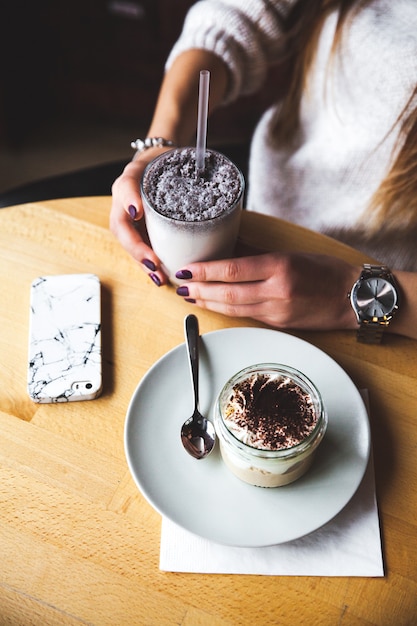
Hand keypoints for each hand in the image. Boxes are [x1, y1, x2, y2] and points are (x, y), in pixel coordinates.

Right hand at [110, 150, 171, 285]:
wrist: (161, 167)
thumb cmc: (161, 163)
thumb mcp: (163, 160)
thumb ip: (163, 171)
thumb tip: (144, 202)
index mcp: (127, 182)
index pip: (125, 189)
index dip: (129, 200)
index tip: (136, 211)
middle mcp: (123, 204)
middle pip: (124, 230)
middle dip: (138, 250)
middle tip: (154, 264)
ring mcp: (129, 220)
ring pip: (131, 244)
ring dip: (143, 263)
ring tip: (159, 278)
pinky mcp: (140, 232)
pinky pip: (141, 249)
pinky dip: (149, 264)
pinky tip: (160, 276)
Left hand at [175, 252, 359, 330]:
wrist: (354, 299)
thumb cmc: (327, 271)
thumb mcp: (293, 254)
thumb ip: (259, 255)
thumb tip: (228, 249)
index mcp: (279, 267)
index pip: (233, 270)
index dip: (205, 271)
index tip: (185, 269)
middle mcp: (276, 291)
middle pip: (227, 293)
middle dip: (199, 290)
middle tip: (178, 286)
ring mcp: (277, 311)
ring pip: (233, 308)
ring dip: (208, 303)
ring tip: (189, 296)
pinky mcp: (278, 324)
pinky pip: (246, 316)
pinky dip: (226, 311)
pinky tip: (213, 305)